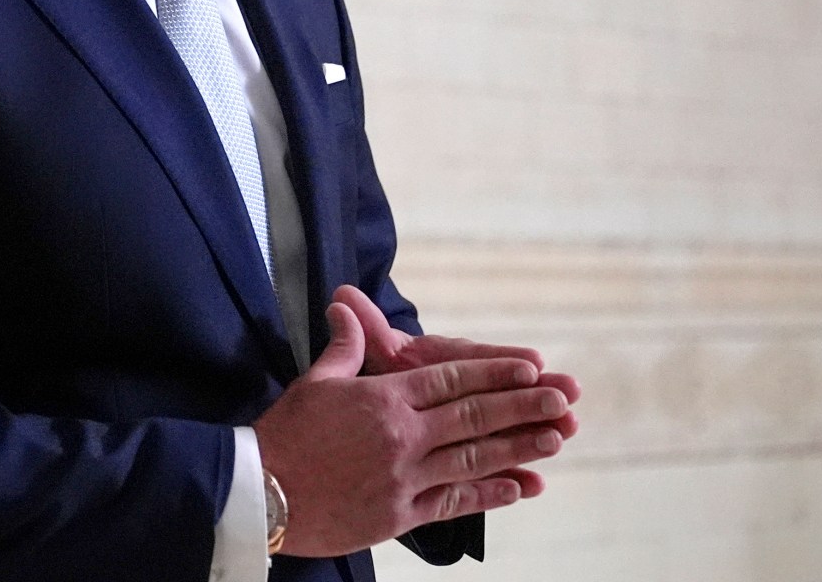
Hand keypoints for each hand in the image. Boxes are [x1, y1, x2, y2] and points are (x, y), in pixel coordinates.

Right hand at [253, 300, 569, 556]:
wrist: (259, 493)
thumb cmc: (284, 435)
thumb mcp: (316, 382)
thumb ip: (344, 347)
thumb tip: (346, 308)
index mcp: (385, 398)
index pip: (452, 379)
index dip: (494, 373)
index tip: (530, 368)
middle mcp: (402, 435)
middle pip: (474, 417)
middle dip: (523, 406)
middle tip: (563, 400)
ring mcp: (405, 477)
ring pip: (474, 459)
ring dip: (518, 448)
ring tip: (555, 439)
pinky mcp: (400, 514)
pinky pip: (454, 501)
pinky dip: (490, 493)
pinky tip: (520, 487)